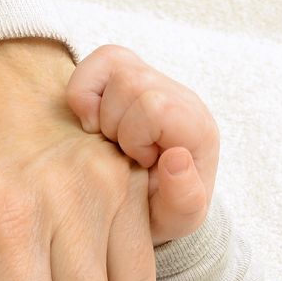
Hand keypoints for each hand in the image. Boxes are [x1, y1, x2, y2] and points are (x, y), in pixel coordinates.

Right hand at [64, 45, 219, 243]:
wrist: (144, 210)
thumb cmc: (159, 212)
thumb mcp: (175, 221)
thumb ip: (183, 200)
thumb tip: (176, 157)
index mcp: (197, 129)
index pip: (156, 106)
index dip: (135, 137)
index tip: (139, 164)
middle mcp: (180, 97)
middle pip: (131, 82)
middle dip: (114, 125)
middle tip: (121, 155)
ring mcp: (154, 81)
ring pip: (114, 65)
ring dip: (99, 110)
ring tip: (109, 141)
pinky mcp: (127, 73)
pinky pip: (100, 59)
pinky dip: (84, 90)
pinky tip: (91, 122)